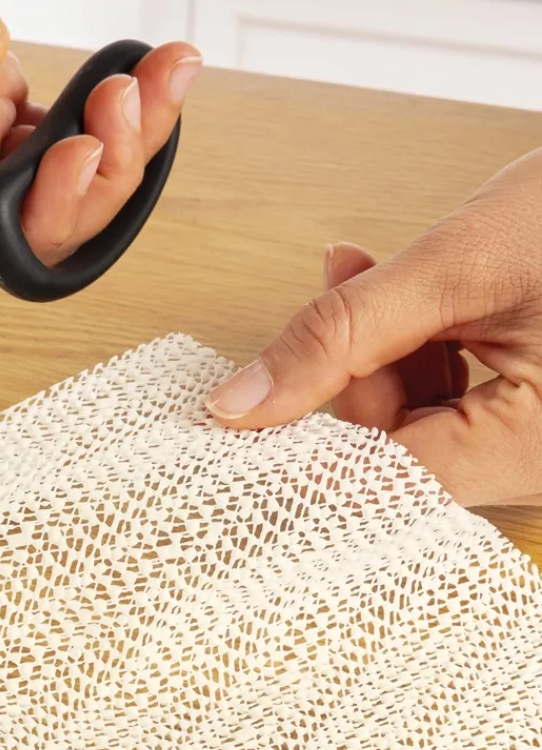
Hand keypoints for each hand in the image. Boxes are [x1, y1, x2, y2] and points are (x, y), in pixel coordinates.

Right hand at [0, 0, 200, 253]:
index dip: (22, 224)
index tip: (74, 160)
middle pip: (25, 219)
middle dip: (97, 176)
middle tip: (131, 104)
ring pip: (55, 183)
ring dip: (119, 144)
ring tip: (159, 78)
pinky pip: (61, 139)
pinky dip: (108, 117)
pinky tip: (143, 79)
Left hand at [206, 148, 541, 507]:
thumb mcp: (458, 266)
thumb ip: (336, 338)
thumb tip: (237, 406)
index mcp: (534, 450)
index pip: (375, 483)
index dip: (300, 440)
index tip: (241, 409)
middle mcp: (539, 463)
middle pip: (389, 451)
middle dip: (345, 369)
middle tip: (335, 286)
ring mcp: (536, 441)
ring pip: (411, 421)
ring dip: (372, 349)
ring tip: (362, 270)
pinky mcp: (534, 413)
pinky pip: (447, 398)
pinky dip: (411, 347)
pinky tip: (398, 292)